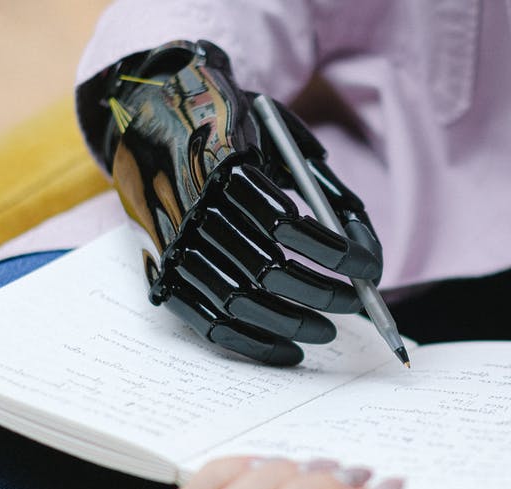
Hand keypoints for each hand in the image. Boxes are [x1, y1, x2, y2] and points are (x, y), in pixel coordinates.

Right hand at [93, 41, 381, 365]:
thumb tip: (367, 248)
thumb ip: (325, 188)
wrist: (142, 116)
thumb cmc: (229, 126)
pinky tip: (289, 350)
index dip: (334, 253)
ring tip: (327, 331)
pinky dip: (252, 343)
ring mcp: (170, 243)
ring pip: (237, 302)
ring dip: (291, 324)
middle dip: (322, 294)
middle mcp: (190, 207)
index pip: (286, 224)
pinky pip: (206, 322)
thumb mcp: (279, 136)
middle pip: (266, 269)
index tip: (369, 269)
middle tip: (355, 304)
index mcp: (222, 165)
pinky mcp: (159, 271)